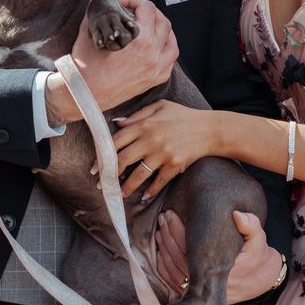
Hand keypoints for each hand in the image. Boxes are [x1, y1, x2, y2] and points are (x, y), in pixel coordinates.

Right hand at [45, 0, 177, 123]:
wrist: (84, 94)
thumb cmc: (85, 63)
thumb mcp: (90, 29)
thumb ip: (100, 4)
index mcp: (139, 41)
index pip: (148, 9)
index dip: (136, 1)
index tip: (124, 5)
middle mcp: (152, 56)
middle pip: (164, 23)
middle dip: (151, 13)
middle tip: (137, 13)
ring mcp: (155, 70)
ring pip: (172, 43)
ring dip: (164, 31)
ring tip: (151, 27)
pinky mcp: (153, 81)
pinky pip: (170, 62)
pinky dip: (166, 51)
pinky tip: (156, 46)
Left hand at [93, 100, 212, 199]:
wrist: (210, 129)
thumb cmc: (184, 116)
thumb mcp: (160, 107)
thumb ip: (138, 115)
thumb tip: (117, 123)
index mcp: (145, 124)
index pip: (116, 141)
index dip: (102, 154)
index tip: (94, 166)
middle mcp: (151, 139)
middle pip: (123, 160)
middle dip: (109, 174)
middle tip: (102, 184)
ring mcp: (162, 153)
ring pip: (138, 174)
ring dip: (126, 187)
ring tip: (119, 194)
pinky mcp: (174, 165)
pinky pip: (158, 182)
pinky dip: (150, 191)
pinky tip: (144, 197)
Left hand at [155, 209, 283, 304]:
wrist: (261, 280)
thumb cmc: (257, 255)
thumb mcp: (259, 239)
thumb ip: (251, 225)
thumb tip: (238, 215)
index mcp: (223, 268)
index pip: (192, 249)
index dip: (178, 230)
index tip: (171, 213)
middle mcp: (210, 284)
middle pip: (179, 260)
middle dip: (168, 236)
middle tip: (163, 217)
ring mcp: (202, 292)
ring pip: (174, 272)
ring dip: (164, 249)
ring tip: (160, 229)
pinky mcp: (197, 295)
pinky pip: (174, 282)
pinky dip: (164, 265)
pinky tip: (161, 249)